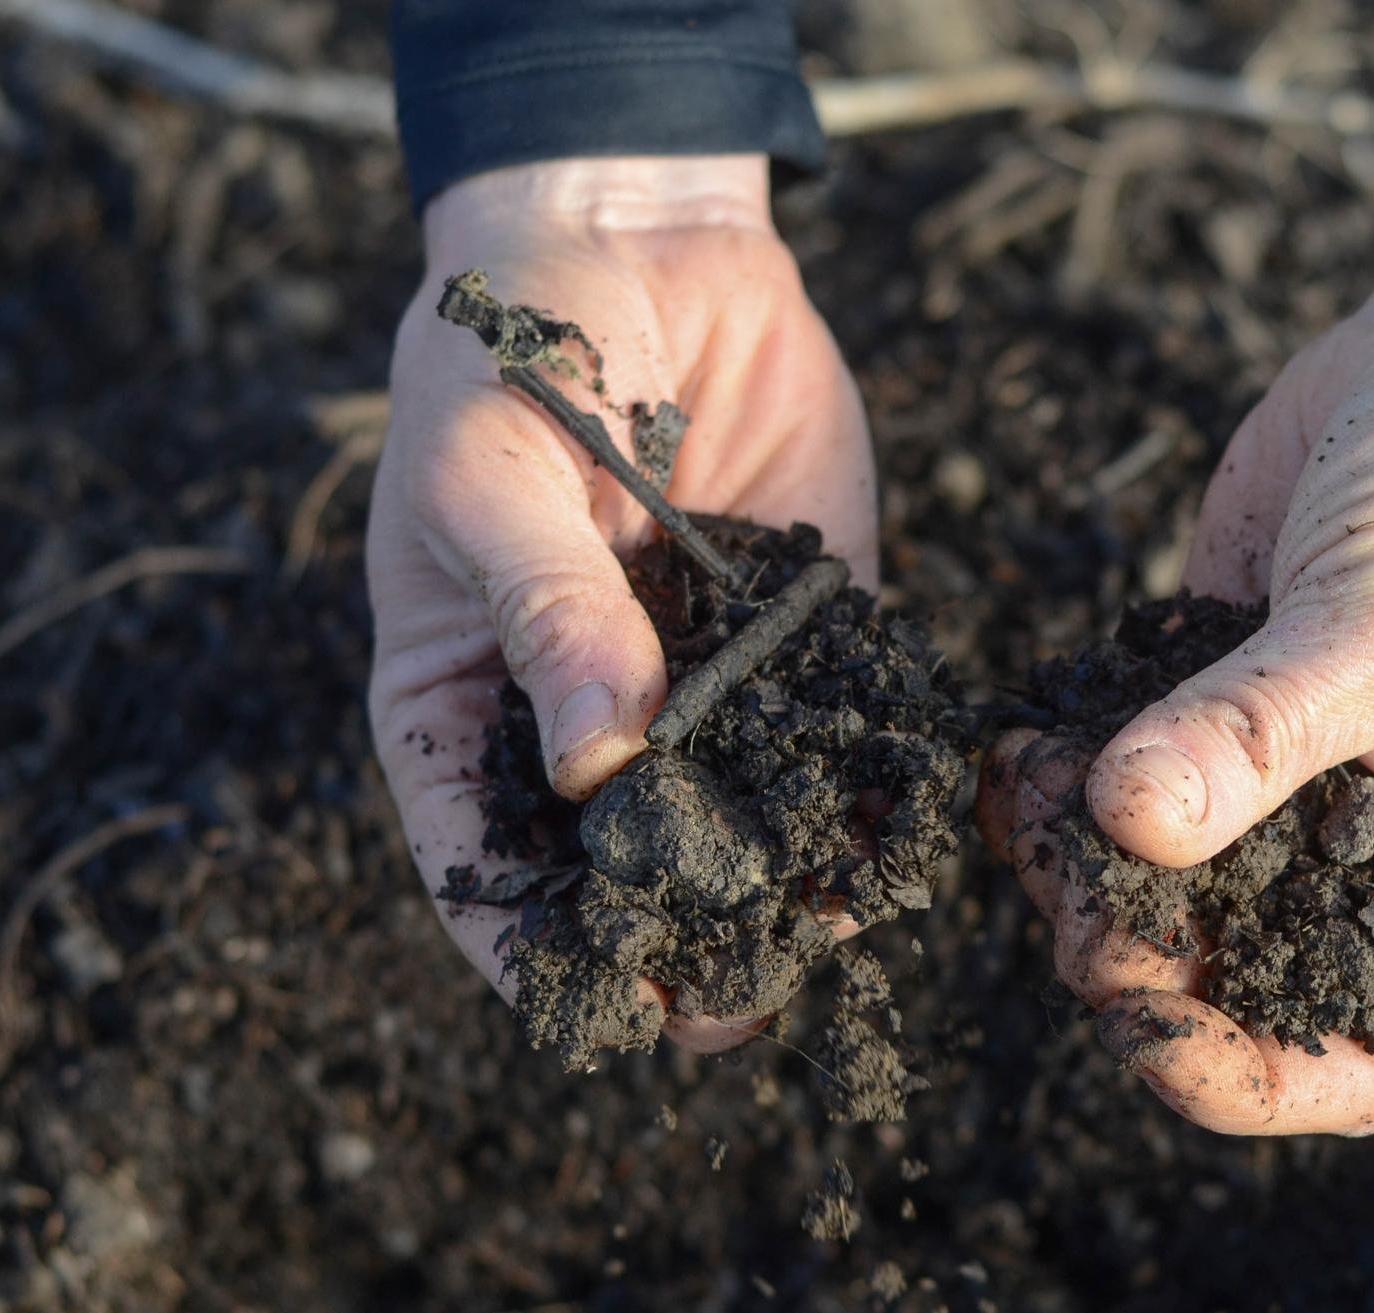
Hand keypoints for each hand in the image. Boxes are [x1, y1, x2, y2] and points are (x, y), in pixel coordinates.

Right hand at [367, 156, 875, 1051]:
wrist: (642, 238)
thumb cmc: (511, 351)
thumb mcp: (492, 475)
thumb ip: (548, 613)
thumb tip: (599, 769)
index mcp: (469, 696)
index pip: (481, 857)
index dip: (528, 947)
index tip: (593, 1014)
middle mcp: (588, 713)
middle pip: (621, 866)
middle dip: (675, 943)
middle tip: (733, 1011)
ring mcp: (702, 680)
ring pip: (741, 817)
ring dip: (784, 885)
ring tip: (831, 938)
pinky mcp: (805, 629)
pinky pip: (838, 728)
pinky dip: (869, 784)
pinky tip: (904, 833)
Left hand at [980, 185, 1373, 1133]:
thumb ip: (1257, 736)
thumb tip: (1125, 824)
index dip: (1263, 1079)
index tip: (1146, 1028)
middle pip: (1253, 985)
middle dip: (1149, 961)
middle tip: (1069, 907)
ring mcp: (1299, 790)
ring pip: (1174, 895)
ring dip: (1088, 876)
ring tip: (1031, 813)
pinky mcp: (1221, 715)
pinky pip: (1130, 791)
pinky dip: (1067, 793)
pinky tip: (1021, 763)